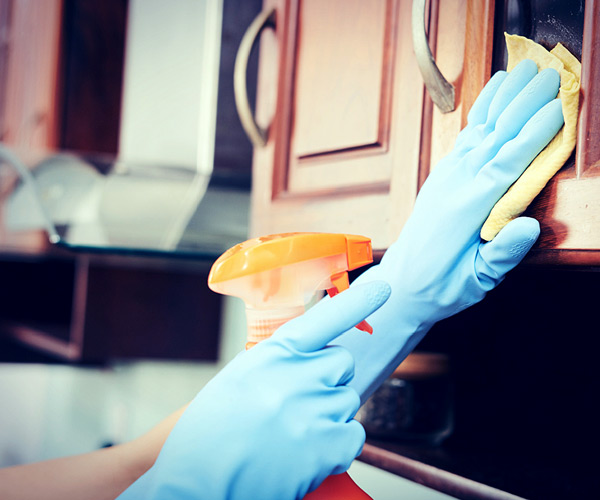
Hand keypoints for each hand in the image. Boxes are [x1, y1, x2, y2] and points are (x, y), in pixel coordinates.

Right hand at [117, 281, 390, 499]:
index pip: (325, 319)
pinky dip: (338, 444)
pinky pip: (354, 434)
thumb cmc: (212, 430)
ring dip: (328, 414)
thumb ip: (277, 361)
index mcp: (274, 354)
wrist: (201, 480)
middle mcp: (299, 376)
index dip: (358, 301)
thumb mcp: (239, 378)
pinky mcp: (329, 446)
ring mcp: (316, 410)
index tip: (383, 288)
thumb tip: (308, 358)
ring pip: (347, 400)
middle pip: (342, 363)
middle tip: (297, 401)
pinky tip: (307, 452)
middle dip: (328, 378)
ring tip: (292, 434)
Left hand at [334, 59, 563, 400]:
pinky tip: (493, 94)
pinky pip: (465, 136)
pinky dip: (482, 112)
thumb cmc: (442, 287)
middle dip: (526, 103)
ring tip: (525, 70)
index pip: (508, 161)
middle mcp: (454, 184)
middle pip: (497, 135)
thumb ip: (503, 253)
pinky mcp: (442, 176)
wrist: (401, 285)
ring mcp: (446, 177)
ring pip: (480, 129)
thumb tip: (529, 227)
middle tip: (552, 74)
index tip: (560, 105)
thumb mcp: (477, 281)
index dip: (536, 132)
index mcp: (468, 208)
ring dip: (505, 99)